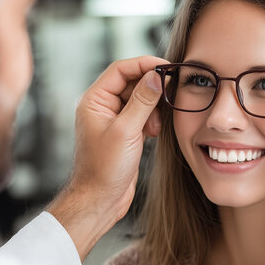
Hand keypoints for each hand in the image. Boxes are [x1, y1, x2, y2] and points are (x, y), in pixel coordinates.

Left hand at [47, 55, 167, 259]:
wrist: (100, 200)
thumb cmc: (104, 168)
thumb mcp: (126, 131)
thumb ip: (142, 101)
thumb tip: (156, 76)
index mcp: (94, 100)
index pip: (120, 70)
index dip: (144, 65)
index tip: (167, 67)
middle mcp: (101, 106)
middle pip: (131, 82)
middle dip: (151, 89)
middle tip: (170, 95)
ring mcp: (113, 119)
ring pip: (139, 99)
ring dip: (152, 108)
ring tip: (155, 127)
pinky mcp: (124, 132)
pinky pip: (142, 115)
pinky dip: (152, 119)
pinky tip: (154, 133)